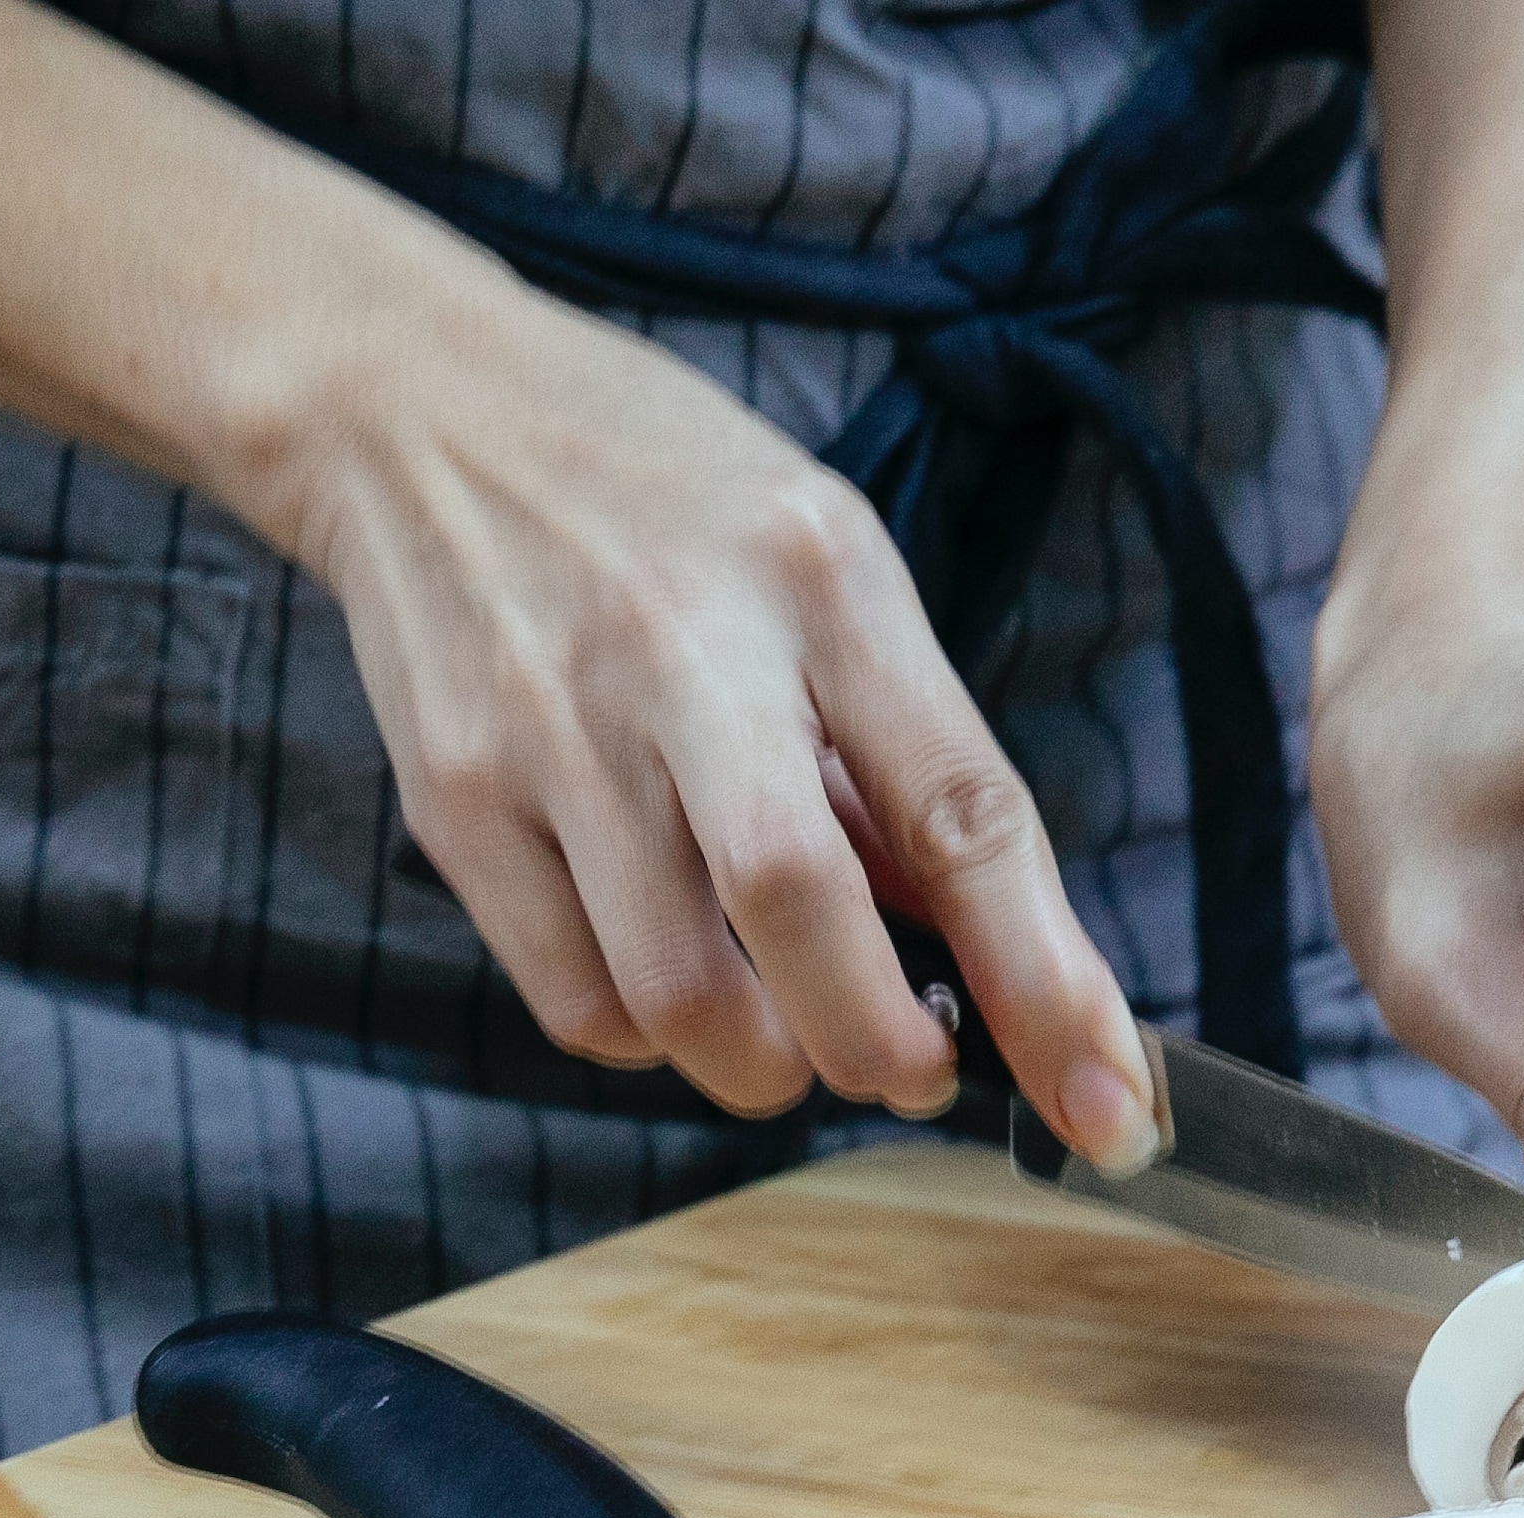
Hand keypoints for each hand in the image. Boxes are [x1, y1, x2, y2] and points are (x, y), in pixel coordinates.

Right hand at [241, 295, 1163, 1168]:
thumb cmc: (657, 497)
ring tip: (783, 1024)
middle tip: (913, 1066)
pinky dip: (648, 1035)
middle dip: (881, 1045)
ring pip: (675, 996)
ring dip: (762, 1062)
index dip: (1044, 977)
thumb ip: (899, 751)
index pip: (962, 809)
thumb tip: (983, 953)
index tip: (1107, 1097)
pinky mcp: (456, 800)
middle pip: (800, 910)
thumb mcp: (823, 566)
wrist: (415, 414)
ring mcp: (553, 732)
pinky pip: (574, 999)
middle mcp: (686, 653)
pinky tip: (668, 973)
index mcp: (820, 580)